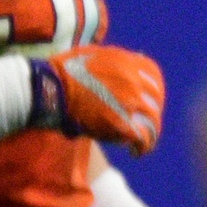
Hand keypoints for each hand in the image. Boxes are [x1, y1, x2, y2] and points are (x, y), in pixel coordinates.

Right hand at [33, 45, 163, 154]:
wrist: (51, 89)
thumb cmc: (65, 71)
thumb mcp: (94, 54)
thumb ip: (117, 59)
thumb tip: (137, 58)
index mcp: (128, 63)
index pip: (155, 76)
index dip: (155, 90)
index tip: (151, 100)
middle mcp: (134, 81)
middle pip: (156, 101)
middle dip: (152, 113)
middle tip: (145, 124)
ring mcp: (130, 103)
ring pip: (153, 122)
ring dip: (150, 134)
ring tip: (144, 144)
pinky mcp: (121, 123)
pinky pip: (141, 138)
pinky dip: (141, 147)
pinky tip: (136, 152)